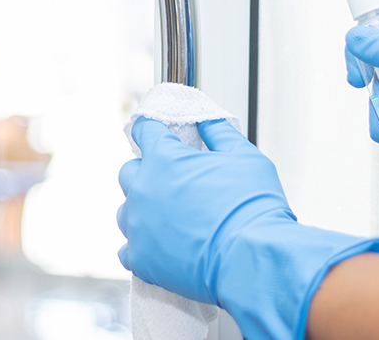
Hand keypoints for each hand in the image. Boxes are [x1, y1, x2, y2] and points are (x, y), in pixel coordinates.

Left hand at [118, 116, 378, 339]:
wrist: (253, 259)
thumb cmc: (253, 208)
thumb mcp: (243, 156)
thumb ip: (218, 132)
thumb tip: (205, 119)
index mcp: (164, 159)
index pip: (144, 130)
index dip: (152, 129)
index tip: (158, 132)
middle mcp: (143, 190)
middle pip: (129, 171)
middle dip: (148, 170)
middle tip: (174, 179)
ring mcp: (138, 227)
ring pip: (126, 211)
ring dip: (142, 209)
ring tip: (171, 217)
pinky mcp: (141, 259)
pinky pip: (127, 249)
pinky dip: (142, 245)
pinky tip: (163, 245)